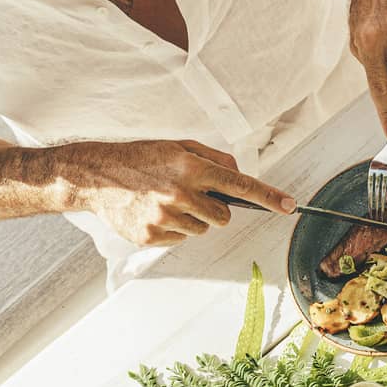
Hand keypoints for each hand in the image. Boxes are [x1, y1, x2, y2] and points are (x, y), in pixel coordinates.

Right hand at [62, 139, 295, 246]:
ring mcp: (165, 218)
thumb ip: (214, 159)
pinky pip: (181, 239)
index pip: (240, 185)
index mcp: (191, 168)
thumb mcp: (180, 147)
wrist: (97, 176)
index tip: (289, 206)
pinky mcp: (151, 236)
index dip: (268, 197)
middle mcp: (181, 194)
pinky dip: (175, 228)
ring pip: (203, 229)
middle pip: (224, 216)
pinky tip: (155, 212)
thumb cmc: (143, 158)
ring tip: (168, 201)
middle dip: (216, 208)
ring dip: (194, 218)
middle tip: (192, 194)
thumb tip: (241, 176)